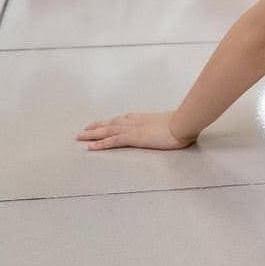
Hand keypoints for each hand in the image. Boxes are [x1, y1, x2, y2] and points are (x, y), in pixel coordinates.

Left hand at [78, 111, 195, 150]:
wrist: (184, 122)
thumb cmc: (182, 124)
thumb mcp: (172, 124)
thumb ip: (166, 127)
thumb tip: (170, 130)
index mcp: (143, 118)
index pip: (121, 120)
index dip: (109, 122)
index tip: (101, 123)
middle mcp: (134, 121)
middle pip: (110, 124)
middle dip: (96, 127)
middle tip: (83, 131)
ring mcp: (132, 129)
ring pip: (107, 131)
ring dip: (92, 134)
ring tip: (80, 137)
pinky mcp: (133, 137)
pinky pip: (112, 141)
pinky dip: (100, 143)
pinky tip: (90, 147)